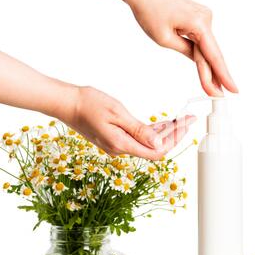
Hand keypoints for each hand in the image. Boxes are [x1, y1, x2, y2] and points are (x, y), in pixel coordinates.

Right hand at [61, 86, 195, 159]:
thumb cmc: (89, 104)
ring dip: (165, 133)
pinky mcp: (115, 139)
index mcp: (122, 145)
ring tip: (180, 120)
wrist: (66, 103)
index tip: (186, 125)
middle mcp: (120, 149)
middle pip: (154, 148)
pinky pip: (138, 138)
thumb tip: (159, 144)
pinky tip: (163, 123)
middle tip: (188, 119)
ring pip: (148, 143)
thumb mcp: (118, 114)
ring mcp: (118, 145)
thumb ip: (139, 131)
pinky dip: (152, 131)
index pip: (156, 151)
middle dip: (174, 135)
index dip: (174, 140)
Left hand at [108, 0, 237, 96]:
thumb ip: (187, 52)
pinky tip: (207, 72)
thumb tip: (201, 63)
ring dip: (208, 68)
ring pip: (207, 49)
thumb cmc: (150, 10)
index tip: (233, 89)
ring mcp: (203, 18)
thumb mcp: (165, 39)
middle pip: (211, 54)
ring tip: (213, 88)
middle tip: (219, 95)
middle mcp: (206, 18)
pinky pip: (203, 42)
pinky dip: (203, 56)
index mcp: (199, 23)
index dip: (223, 75)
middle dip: (214, 76)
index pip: (214, 55)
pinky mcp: (198, 19)